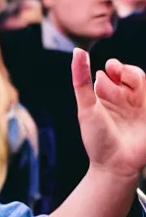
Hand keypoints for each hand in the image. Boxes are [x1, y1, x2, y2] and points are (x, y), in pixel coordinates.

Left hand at [72, 48, 145, 178]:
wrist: (116, 165)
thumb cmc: (97, 137)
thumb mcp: (87, 106)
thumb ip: (81, 80)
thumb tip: (78, 51)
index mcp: (105, 96)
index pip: (112, 73)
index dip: (112, 69)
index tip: (108, 71)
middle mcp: (123, 99)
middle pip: (129, 74)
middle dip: (125, 70)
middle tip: (117, 71)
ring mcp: (139, 107)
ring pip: (142, 82)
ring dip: (135, 77)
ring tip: (128, 81)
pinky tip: (138, 92)